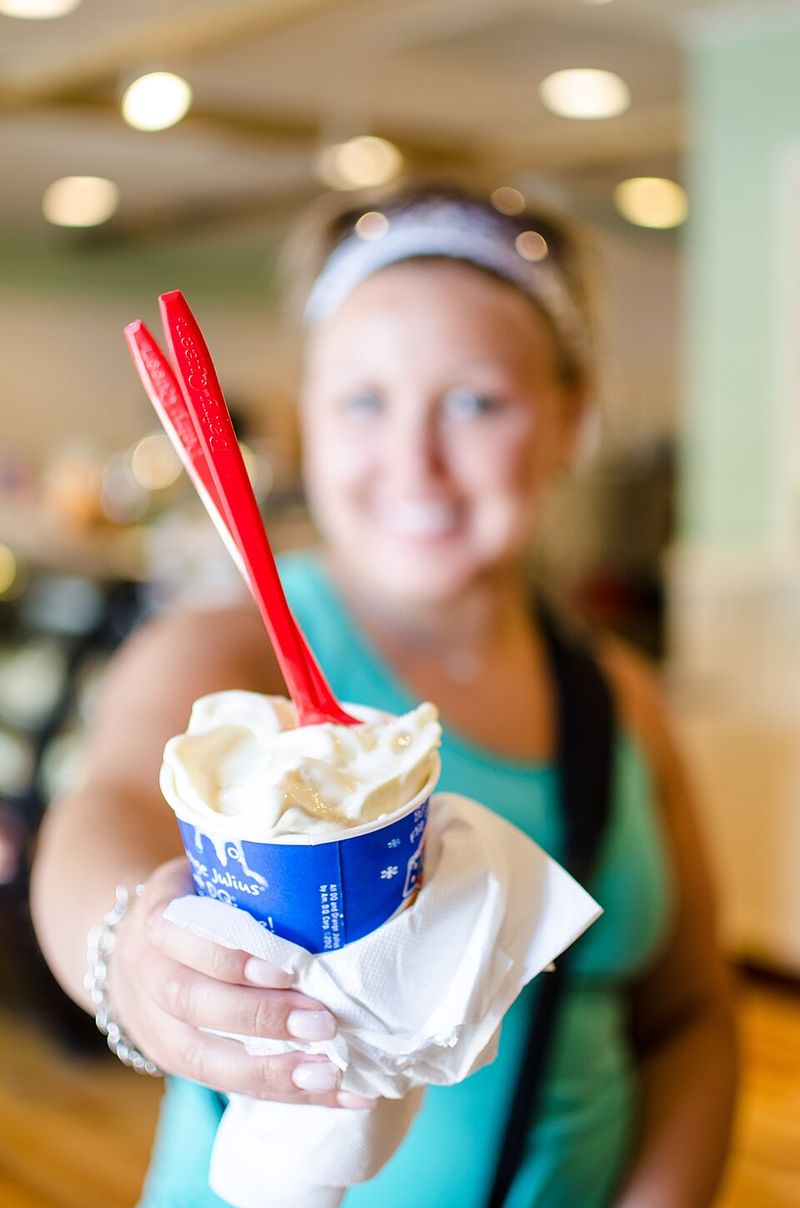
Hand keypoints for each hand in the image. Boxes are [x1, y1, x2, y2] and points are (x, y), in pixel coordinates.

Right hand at [109, 857, 374, 1107]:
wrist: (127, 947)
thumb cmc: (193, 901)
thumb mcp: (207, 875)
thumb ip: (255, 877)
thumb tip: (344, 860)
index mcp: (156, 918)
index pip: (181, 938)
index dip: (229, 957)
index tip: (287, 968)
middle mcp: (147, 974)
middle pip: (191, 1002)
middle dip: (260, 1018)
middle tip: (323, 1022)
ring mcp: (154, 1025)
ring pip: (202, 1058)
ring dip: (271, 1073)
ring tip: (329, 1075)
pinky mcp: (174, 1062)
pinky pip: (223, 1085)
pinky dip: (283, 1094)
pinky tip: (333, 1094)